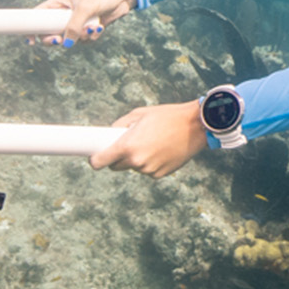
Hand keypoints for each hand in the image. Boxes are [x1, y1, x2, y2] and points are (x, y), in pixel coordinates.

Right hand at [36, 0, 136, 45]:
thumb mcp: (85, 9)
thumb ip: (73, 26)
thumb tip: (66, 44)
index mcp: (57, 4)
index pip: (37, 17)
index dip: (30, 29)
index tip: (30, 41)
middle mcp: (63, 14)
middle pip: (50, 33)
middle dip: (55, 39)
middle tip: (59, 41)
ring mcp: (75, 22)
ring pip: (69, 39)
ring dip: (80, 37)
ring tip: (91, 27)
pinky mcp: (87, 29)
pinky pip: (83, 40)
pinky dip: (91, 37)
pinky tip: (100, 27)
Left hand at [90, 100, 209, 176]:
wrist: (195, 126)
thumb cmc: (166, 116)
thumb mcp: (138, 114)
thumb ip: (119, 125)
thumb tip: (109, 134)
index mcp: (127, 146)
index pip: (100, 162)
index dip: (94, 160)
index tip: (93, 157)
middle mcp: (137, 162)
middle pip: (116, 166)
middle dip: (117, 157)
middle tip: (127, 144)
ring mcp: (149, 170)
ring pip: (134, 167)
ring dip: (136, 159)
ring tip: (151, 142)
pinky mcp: (160, 174)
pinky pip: (148, 170)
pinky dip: (150, 163)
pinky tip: (161, 150)